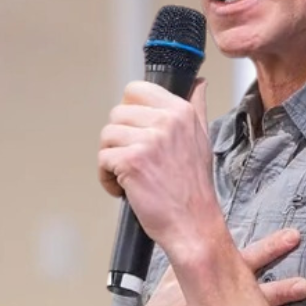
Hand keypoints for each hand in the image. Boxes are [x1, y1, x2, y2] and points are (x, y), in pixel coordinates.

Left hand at [98, 79, 218, 251]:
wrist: (193, 223)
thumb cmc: (194, 187)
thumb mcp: (202, 138)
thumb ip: (196, 106)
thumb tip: (197, 82)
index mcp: (181, 111)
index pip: (136, 89)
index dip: (129, 111)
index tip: (135, 131)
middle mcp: (166, 121)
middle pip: (117, 113)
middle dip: (119, 139)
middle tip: (134, 159)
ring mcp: (149, 140)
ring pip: (107, 136)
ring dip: (111, 159)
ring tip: (128, 176)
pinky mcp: (132, 161)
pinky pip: (103, 159)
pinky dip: (107, 178)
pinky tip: (124, 189)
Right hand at [105, 229, 305, 305]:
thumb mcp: (171, 283)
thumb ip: (191, 261)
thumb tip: (204, 238)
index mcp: (205, 281)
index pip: (243, 258)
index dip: (271, 247)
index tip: (292, 238)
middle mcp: (213, 303)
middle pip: (255, 292)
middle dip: (283, 288)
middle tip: (304, 284)